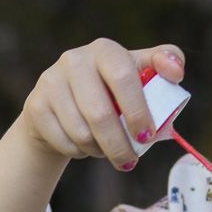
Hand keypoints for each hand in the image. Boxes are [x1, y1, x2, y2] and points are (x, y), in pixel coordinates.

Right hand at [20, 38, 184, 170]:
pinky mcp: (35, 104)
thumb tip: (176, 73)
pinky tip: (86, 146)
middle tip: (131, 161)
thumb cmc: (111, 92)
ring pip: (82, 132)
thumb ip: (161, 70)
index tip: (149, 135)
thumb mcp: (138, 76)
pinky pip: (64, 141)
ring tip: (109, 151)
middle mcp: (75, 59)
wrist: (61, 105)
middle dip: (120, 143)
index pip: (123, 77)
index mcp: (106, 50)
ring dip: (100, 150)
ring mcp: (51, 81)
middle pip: (100, 112)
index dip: (138, 109)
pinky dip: (80, 152)